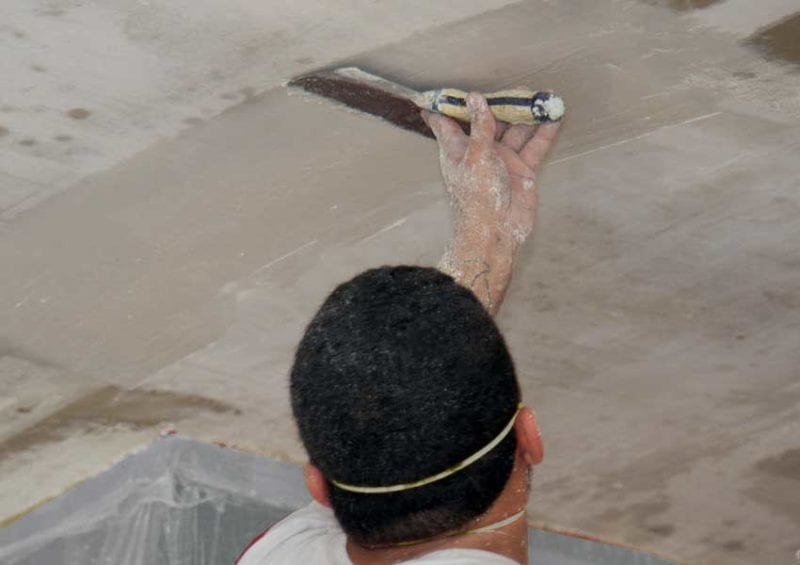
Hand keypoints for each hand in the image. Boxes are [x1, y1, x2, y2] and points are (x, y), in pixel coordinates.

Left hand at [423, 92, 560, 314]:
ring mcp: (502, 160)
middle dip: (501, 103)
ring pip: (516, 131)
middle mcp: (480, 151)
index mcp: (458, 149)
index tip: (442, 89)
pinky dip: (544, 132)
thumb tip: (476, 99)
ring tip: (541, 95)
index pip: (446, 123)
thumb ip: (480, 128)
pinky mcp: (523, 170)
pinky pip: (534, 146)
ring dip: (527, 115)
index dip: (445, 106)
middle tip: (515, 86)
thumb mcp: (475, 158)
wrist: (497, 232)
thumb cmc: (476, 198)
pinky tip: (554, 116)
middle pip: (489, 120)